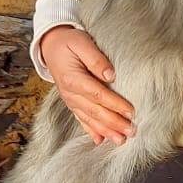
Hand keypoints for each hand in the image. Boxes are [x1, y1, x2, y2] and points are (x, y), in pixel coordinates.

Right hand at [39, 26, 135, 144]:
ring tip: (121, 141)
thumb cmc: (68, 42)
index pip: (98, 95)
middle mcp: (70, 93)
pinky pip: (81, 118)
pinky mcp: (71, 101)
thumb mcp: (82, 42)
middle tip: (131, 131)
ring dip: (106, 131)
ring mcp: (70, 99)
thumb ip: (96, 59)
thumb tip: (111, 75)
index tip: (131, 112)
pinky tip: (99, 140)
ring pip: (89, 118)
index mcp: (73, 79)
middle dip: (114, 123)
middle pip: (95, 111)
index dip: (115, 104)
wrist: (51, 45)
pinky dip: (91, 130)